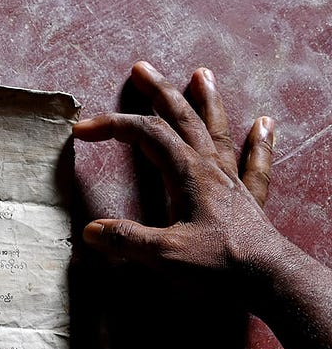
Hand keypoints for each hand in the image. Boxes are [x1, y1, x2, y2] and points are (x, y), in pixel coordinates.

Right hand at [73, 62, 285, 284]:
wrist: (267, 279)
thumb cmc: (217, 266)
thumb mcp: (162, 255)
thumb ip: (126, 239)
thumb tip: (91, 231)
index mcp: (187, 174)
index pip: (146, 135)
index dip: (112, 127)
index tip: (82, 131)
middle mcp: (210, 169)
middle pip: (181, 120)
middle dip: (159, 93)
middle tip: (143, 69)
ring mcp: (232, 181)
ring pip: (216, 130)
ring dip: (206, 101)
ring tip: (201, 75)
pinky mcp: (249, 200)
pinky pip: (255, 162)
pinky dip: (259, 141)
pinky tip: (265, 124)